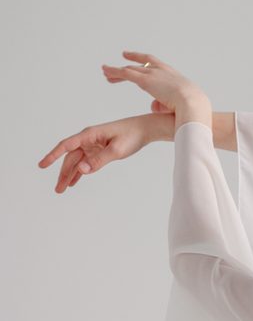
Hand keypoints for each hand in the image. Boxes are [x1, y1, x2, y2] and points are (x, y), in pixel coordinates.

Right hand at [38, 113, 161, 193]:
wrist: (143, 130)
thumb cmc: (131, 136)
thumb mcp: (116, 150)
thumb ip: (99, 160)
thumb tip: (82, 170)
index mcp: (89, 135)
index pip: (66, 146)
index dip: (52, 155)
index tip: (42, 165)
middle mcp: (88, 140)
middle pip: (70, 158)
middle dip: (63, 174)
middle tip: (58, 190)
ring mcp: (93, 145)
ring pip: (77, 162)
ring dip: (70, 175)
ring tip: (62, 189)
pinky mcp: (99, 151)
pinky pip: (86, 163)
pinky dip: (80, 172)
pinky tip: (74, 182)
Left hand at [101, 50, 207, 111]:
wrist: (192, 103)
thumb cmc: (191, 108)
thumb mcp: (178, 105)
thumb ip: (163, 104)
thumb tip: (152, 106)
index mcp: (173, 76)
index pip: (157, 65)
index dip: (147, 62)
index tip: (138, 60)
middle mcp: (162, 71)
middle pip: (141, 65)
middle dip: (131, 62)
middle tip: (122, 60)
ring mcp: (153, 74)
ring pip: (130, 69)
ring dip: (117, 70)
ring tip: (106, 71)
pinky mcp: (144, 80)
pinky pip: (125, 74)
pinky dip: (114, 72)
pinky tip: (105, 72)